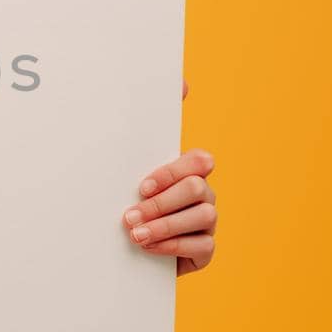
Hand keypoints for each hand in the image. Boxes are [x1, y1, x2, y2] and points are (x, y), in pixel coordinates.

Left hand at [121, 79, 216, 276]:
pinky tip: (149, 248)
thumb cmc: (128, 198)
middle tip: (129, 216)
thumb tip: (182, 82)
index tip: (140, 186)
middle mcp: (202, 194)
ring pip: (203, 216)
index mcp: (187, 171)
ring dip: (165, 226)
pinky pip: (203, 246)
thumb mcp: (127, 166)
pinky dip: (174, 247)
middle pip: (197, 189)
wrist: (124, 247)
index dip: (172, 172)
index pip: (199, 161)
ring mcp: (206, 222)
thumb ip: (145, 125)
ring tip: (135, 234)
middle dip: (161, 203)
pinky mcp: (205, 249)